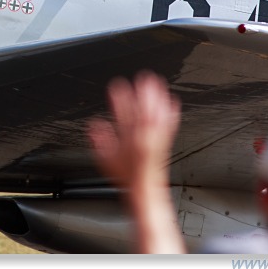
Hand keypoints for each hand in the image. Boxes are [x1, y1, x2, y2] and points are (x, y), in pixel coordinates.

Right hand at [88, 71, 179, 186]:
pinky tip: (173, 102)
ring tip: (158, 83)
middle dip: (144, 95)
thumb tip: (93, 126)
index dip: (120, 100)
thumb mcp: (107, 161)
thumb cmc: (128, 179)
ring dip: (158, 99)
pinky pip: (169, 126)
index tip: (118, 86)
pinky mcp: (164, 143)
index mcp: (129, 141)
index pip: (123, 116)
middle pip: (144, 113)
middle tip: (144, 77)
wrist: (146, 192)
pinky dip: (171, 113)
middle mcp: (144, 139)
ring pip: (157, 116)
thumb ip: (100, 142)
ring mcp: (155, 140)